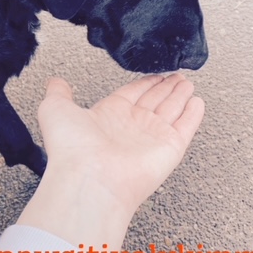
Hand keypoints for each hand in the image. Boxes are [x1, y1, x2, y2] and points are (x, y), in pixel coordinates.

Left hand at [17, 73, 204, 252]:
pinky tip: (198, 102)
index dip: (145, 83)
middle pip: (154, 101)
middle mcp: (131, 127)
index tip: (156, 74)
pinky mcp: (170, 148)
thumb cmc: (72, 150)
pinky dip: (194, 114)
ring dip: (181, 96)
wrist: (90, 179)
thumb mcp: (55, 110)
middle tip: (178, 75)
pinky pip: (186, 126)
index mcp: (109, 116)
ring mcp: (152, 138)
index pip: (132, 94)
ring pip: (171, 110)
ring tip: (188, 82)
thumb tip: (55, 82)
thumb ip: (58, 93)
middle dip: (166, 87)